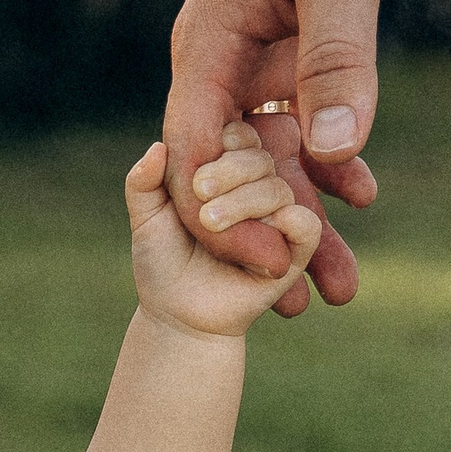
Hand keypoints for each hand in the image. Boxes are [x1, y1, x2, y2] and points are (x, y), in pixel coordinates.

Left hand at [129, 130, 319, 336]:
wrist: (177, 314)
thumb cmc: (162, 262)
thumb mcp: (145, 219)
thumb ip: (143, 182)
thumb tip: (157, 146)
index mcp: (228, 172)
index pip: (241, 137)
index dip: (225, 142)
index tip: (198, 165)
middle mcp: (257, 189)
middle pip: (261, 159)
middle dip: (230, 171)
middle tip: (200, 192)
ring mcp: (277, 218)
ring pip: (278, 189)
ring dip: (245, 201)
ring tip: (209, 222)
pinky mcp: (293, 251)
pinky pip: (307, 226)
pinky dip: (290, 222)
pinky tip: (265, 228)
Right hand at [162, 0, 417, 311]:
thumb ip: (338, 60)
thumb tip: (336, 154)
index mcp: (209, 40)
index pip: (196, 150)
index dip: (220, 216)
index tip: (262, 267)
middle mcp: (223, 58)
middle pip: (234, 170)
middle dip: (265, 239)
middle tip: (298, 307)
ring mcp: (258, 54)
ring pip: (275, 155)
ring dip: (305, 215)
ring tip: (337, 285)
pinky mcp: (295, 47)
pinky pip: (307, 121)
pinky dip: (333, 160)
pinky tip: (362, 198)